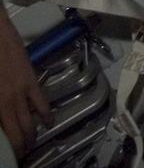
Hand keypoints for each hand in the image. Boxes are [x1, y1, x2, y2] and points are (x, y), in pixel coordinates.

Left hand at [0, 15, 50, 158]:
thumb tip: (0, 117)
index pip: (7, 131)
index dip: (12, 146)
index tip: (15, 153)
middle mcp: (7, 102)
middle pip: (19, 130)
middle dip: (22, 145)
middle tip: (23, 153)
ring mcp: (20, 91)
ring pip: (31, 120)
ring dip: (33, 134)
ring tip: (33, 142)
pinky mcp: (30, 80)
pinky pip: (41, 101)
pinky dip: (46, 113)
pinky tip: (48, 120)